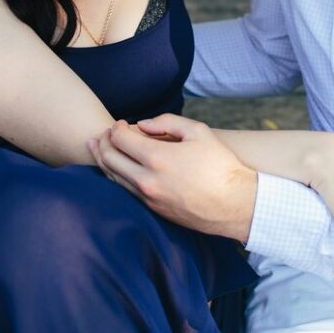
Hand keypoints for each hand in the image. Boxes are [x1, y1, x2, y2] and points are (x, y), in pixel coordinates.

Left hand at [88, 116, 256, 241]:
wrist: (234, 204)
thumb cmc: (219, 165)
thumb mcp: (198, 131)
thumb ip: (167, 122)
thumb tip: (143, 125)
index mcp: (157, 157)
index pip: (119, 139)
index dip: (116, 128)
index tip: (122, 124)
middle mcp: (147, 180)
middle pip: (109, 158)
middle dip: (103, 142)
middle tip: (105, 134)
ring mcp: (148, 198)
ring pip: (112, 178)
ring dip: (103, 160)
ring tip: (98, 148)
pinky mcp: (152, 210)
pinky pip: (124, 191)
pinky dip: (115, 176)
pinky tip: (115, 168)